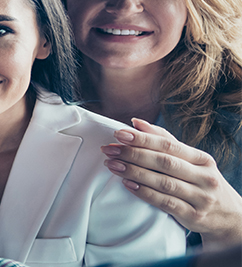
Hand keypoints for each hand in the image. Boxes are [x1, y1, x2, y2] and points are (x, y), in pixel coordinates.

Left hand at [101, 118, 241, 248]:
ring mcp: (200, 198)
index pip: (169, 145)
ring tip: (113, 165)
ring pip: (163, 182)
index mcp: (203, 160)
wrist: (229, 218)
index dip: (143, 139)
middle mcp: (204, 177)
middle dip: (133, 154)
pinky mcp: (193, 216)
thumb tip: (136, 122)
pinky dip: (145, 193)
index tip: (119, 133)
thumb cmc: (202, 183)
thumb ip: (166, 142)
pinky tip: (128, 184)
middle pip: (164, 162)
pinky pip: (165, 203)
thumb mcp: (192, 161)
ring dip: (134, 172)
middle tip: (109, 149)